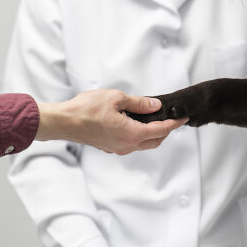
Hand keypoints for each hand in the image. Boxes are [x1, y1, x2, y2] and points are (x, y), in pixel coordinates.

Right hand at [34, 89, 187, 154]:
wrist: (64, 122)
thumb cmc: (86, 109)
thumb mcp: (116, 99)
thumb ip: (138, 103)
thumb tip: (155, 106)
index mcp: (132, 134)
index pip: (161, 131)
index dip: (174, 124)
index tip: (182, 118)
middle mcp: (127, 145)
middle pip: (154, 141)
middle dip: (166, 131)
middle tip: (171, 118)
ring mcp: (117, 148)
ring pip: (143, 144)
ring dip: (152, 134)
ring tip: (154, 119)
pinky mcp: (109, 146)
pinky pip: (130, 143)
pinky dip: (139, 135)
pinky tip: (136, 123)